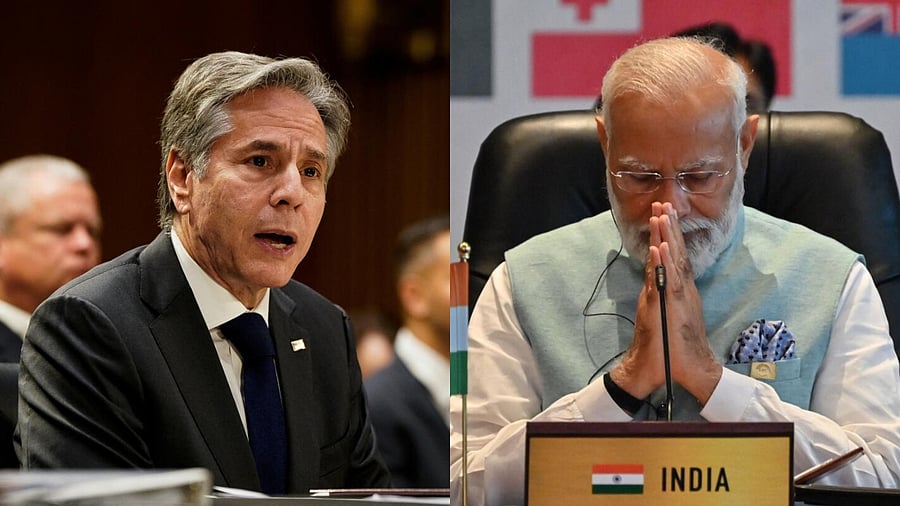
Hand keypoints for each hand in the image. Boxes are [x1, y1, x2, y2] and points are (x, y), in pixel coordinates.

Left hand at [610, 202, 721, 404]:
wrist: (688, 371)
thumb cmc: (676, 349)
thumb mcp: (668, 318)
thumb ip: (663, 300)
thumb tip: (657, 284)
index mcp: (680, 292)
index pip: (674, 258)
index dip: (669, 236)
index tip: (664, 214)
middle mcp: (680, 291)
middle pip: (674, 254)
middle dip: (668, 228)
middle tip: (663, 204)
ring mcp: (677, 297)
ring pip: (671, 262)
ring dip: (666, 238)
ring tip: (663, 215)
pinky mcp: (673, 307)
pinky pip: (668, 280)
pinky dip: (664, 263)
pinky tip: (660, 247)